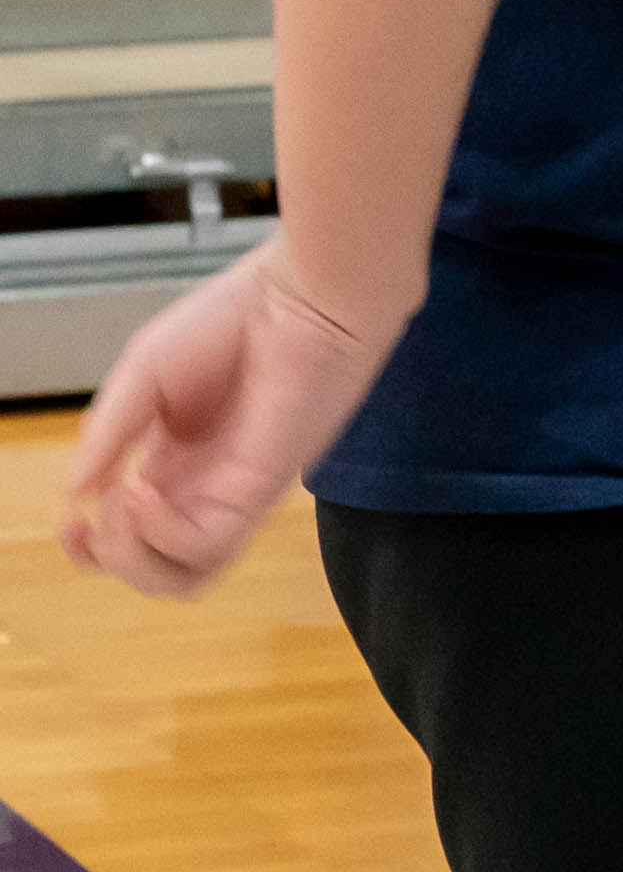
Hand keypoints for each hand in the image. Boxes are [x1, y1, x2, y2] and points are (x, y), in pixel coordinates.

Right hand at [58, 247, 406, 597]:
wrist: (302, 296)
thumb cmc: (232, 321)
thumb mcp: (144, 374)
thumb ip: (109, 432)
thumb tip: (74, 493)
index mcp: (175, 461)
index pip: (132, 533)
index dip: (93, 543)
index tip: (70, 516)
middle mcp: (205, 486)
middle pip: (158, 568)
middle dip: (112, 558)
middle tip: (91, 516)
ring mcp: (234, 491)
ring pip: (186, 575)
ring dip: (134, 555)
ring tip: (124, 499)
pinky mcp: (262, 488)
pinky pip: (209, 544)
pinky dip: (162, 533)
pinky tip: (142, 491)